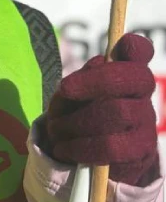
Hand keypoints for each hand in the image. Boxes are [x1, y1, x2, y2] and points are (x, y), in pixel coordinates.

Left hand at [41, 33, 159, 185]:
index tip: (122, 43)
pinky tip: (64, 148)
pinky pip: (111, 147)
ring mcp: (145, 123)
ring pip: (118, 113)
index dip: (134, 45)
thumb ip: (83, 78)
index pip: (139, 52)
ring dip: (77, 121)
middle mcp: (142, 96)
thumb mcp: (72, 95)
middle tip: (64, 90)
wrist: (92, 158)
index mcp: (124, 75)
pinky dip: (80, 147)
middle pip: (130, 79)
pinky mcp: (141, 151)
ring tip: (56, 129)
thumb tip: (98, 63)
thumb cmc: (79, 116)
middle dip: (93, 82)